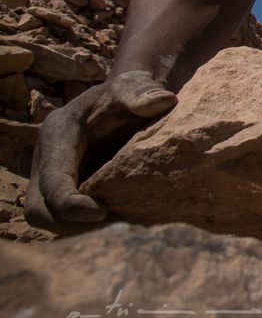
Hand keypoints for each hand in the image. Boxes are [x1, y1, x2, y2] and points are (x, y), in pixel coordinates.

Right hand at [25, 70, 176, 233]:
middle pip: (39, 209)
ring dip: (80, 231)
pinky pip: (67, 218)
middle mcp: (48, 162)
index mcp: (57, 137)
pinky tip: (123, 223)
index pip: (51, 182)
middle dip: (69, 225)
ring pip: (51, 218)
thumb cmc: (128, 93)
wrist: (127, 100)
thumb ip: (142, 93)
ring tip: (122, 228)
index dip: (69, 204)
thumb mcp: (132, 86)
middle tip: (114, 227)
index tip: (101, 213)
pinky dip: (89, 227)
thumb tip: (164, 101)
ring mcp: (55, 178)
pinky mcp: (70, 189)